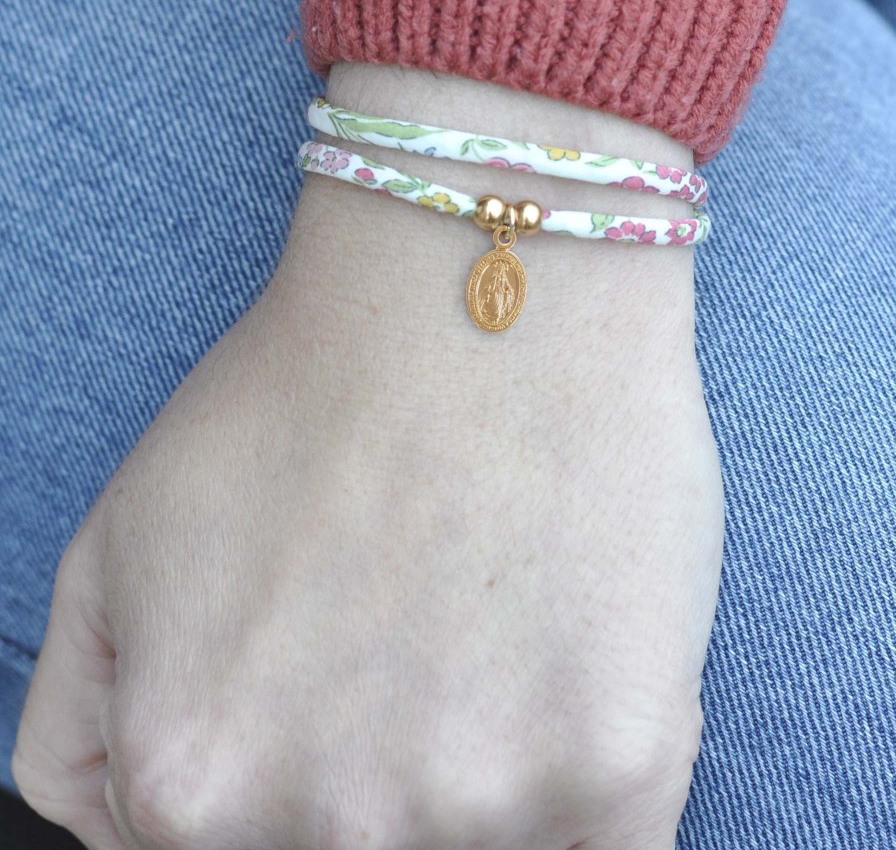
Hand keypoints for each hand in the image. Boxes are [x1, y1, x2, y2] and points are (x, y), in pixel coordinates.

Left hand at [13, 64, 723, 848]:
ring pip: (492, 845)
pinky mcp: (618, 763)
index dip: (299, 776)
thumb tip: (132, 831)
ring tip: (503, 617)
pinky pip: (610, 846)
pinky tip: (578, 673)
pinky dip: (591, 779)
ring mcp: (482, 805)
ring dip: (499, 757)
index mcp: (195, 787)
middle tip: (425, 641)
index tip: (347, 705)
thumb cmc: (308, 392)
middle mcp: (332, 827)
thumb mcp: (120, 549)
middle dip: (391, 764)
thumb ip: (86, 734)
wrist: (479, 292)